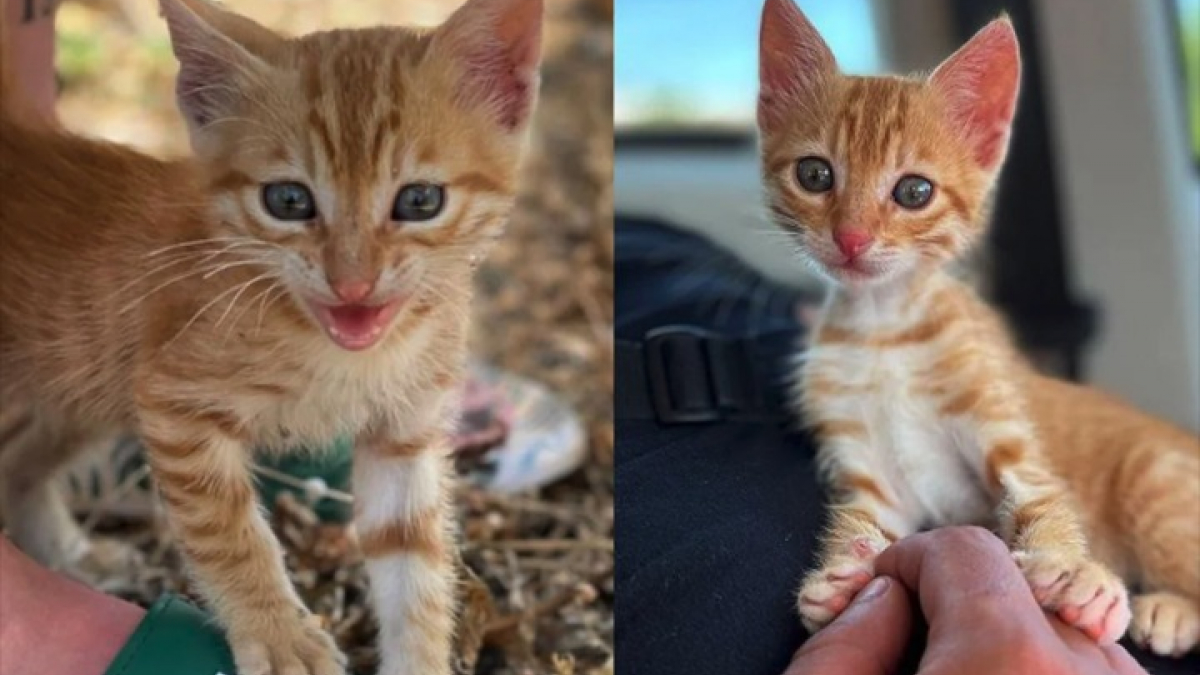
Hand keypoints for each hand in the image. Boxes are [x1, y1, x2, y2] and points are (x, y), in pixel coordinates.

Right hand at [785, 526, 1147, 674]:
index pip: (963, 553)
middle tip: (913, 645)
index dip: (907, 562)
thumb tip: (871, 596)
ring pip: (1071, 635)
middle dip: (961, 605)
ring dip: (1009, 643)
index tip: (882, 590)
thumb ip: (841, 637)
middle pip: (1021, 589)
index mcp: (1004, 663)